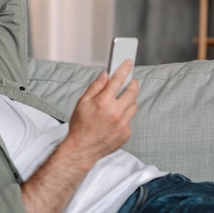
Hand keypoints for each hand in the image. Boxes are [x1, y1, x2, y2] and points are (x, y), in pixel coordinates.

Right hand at [20, 60, 137, 212]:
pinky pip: (130, 120)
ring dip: (130, 100)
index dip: (124, 69)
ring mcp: (123, 124)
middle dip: (133, 84)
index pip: (118, 80)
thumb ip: (95, 87)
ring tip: (122, 99)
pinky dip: (125, 115)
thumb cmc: (79, 126)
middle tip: (131, 81)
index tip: (128, 62)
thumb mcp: (82, 103)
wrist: (82, 150)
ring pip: (134, 106)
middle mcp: (116, 113)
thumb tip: (105, 75)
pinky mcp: (126, 134)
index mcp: (103, 102)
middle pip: (132, 92)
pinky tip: (115, 118)